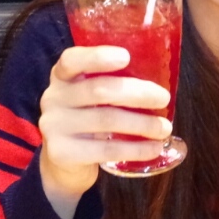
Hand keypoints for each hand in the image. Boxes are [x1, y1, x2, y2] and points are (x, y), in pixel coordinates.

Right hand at [37, 45, 173, 218]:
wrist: (64, 162)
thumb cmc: (87, 119)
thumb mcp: (91, 96)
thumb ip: (112, 82)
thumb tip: (161, 77)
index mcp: (62, 76)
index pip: (72, 60)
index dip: (98, 57)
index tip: (126, 56)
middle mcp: (53, 98)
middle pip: (98, 90)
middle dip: (137, 93)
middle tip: (163, 98)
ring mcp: (54, 126)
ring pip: (106, 120)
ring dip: (142, 124)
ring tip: (164, 129)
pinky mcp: (62, 153)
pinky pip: (106, 150)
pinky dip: (135, 149)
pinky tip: (153, 148)